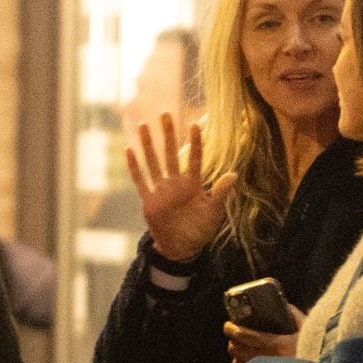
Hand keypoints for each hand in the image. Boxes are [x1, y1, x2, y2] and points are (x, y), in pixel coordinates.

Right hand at [126, 114, 235, 263]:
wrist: (182, 249)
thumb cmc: (200, 230)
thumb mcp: (214, 212)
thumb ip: (221, 192)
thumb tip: (234, 174)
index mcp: (193, 184)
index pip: (195, 159)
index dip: (195, 142)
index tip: (196, 124)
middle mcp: (176, 183)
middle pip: (170, 154)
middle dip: (168, 135)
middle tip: (165, 114)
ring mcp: (161, 191)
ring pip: (153, 163)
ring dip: (148, 145)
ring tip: (143, 126)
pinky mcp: (149, 201)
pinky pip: (140, 181)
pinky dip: (134, 167)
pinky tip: (129, 150)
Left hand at [224, 304, 305, 362]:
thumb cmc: (316, 349)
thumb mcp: (307, 328)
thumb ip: (293, 315)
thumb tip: (284, 305)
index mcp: (276, 344)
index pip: (244, 335)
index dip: (231, 329)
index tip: (229, 325)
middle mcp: (268, 359)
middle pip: (236, 350)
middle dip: (232, 341)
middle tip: (235, 336)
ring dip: (236, 356)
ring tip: (241, 350)